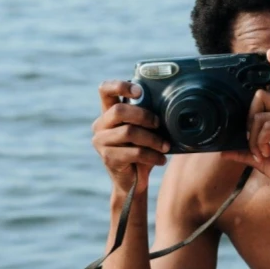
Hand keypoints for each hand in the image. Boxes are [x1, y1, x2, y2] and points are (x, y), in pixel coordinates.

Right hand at [92, 80, 170, 195]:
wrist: (133, 182)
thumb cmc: (141, 152)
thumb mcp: (143, 131)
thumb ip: (146, 116)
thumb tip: (169, 101)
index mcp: (108, 114)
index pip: (105, 90)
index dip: (120, 86)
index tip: (139, 91)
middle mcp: (100, 126)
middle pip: (118, 111)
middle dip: (144, 115)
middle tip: (159, 124)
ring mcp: (101, 142)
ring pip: (129, 132)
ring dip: (152, 139)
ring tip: (165, 146)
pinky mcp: (108, 158)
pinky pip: (134, 152)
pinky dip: (152, 155)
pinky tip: (161, 159)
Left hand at [222, 50, 269, 197]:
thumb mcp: (262, 161)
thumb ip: (244, 152)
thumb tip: (223, 151)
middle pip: (260, 96)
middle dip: (248, 121)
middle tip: (254, 143)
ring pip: (259, 117)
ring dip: (254, 139)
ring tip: (262, 153)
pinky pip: (267, 126)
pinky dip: (261, 141)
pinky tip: (267, 153)